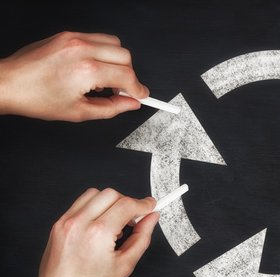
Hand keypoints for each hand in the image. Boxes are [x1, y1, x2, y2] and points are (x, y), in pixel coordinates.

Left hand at [0, 31, 148, 120]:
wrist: (9, 83)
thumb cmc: (36, 98)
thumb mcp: (79, 112)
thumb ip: (111, 108)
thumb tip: (129, 104)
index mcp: (87, 71)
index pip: (127, 76)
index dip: (138, 89)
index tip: (140, 95)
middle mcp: (82, 50)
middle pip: (126, 57)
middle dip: (129, 75)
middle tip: (121, 90)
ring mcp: (74, 39)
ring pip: (115, 44)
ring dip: (118, 61)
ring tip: (106, 78)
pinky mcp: (68, 35)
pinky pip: (98, 38)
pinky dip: (103, 52)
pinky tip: (94, 67)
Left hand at [0, 188, 158, 276]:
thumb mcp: (125, 265)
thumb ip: (142, 237)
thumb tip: (151, 218)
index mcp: (98, 233)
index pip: (127, 204)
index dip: (143, 204)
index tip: (151, 206)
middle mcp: (80, 223)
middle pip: (111, 194)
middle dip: (127, 203)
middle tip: (134, 219)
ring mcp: (66, 222)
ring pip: (94, 194)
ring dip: (110, 202)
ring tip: (115, 223)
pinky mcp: (58, 225)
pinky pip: (80, 204)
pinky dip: (94, 208)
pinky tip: (100, 225)